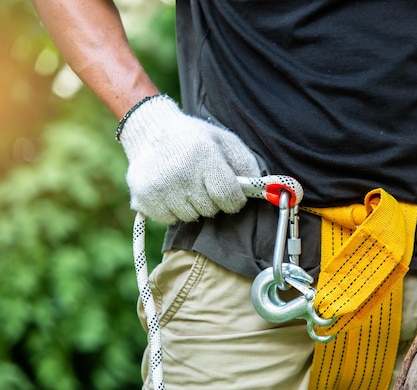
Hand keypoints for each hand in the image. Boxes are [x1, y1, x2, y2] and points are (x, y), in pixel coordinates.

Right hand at [117, 95, 259, 223]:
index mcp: (204, 155)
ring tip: (186, 184)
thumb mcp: (226, 142)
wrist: (151, 130)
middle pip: (211, 210)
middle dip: (213, 200)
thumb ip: (247, 165)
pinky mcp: (143, 197)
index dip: (234, 200)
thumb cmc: (195, 138)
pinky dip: (174, 210)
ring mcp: (159, 186)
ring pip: (191, 217)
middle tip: (204, 182)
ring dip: (193, 206)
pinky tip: (171, 191)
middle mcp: (180, 171)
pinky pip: (170, 219)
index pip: (228, 197)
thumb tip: (262, 191)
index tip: (231, 195)